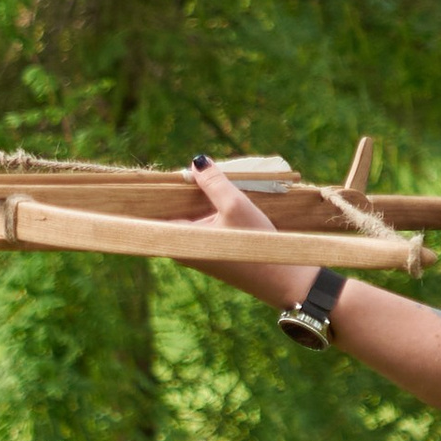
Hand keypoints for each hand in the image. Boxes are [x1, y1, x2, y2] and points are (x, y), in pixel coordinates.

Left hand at [179, 159, 312, 310]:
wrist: (282, 278)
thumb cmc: (255, 243)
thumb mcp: (235, 205)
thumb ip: (213, 182)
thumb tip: (196, 162)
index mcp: (178, 240)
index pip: (157, 208)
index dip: (166, 187)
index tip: (177, 170)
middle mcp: (183, 248)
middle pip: (176, 210)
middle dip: (187, 190)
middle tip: (201, 170)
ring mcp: (197, 252)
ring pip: (192, 217)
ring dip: (202, 200)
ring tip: (214, 180)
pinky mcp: (212, 254)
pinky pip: (204, 226)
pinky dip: (211, 212)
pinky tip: (225, 200)